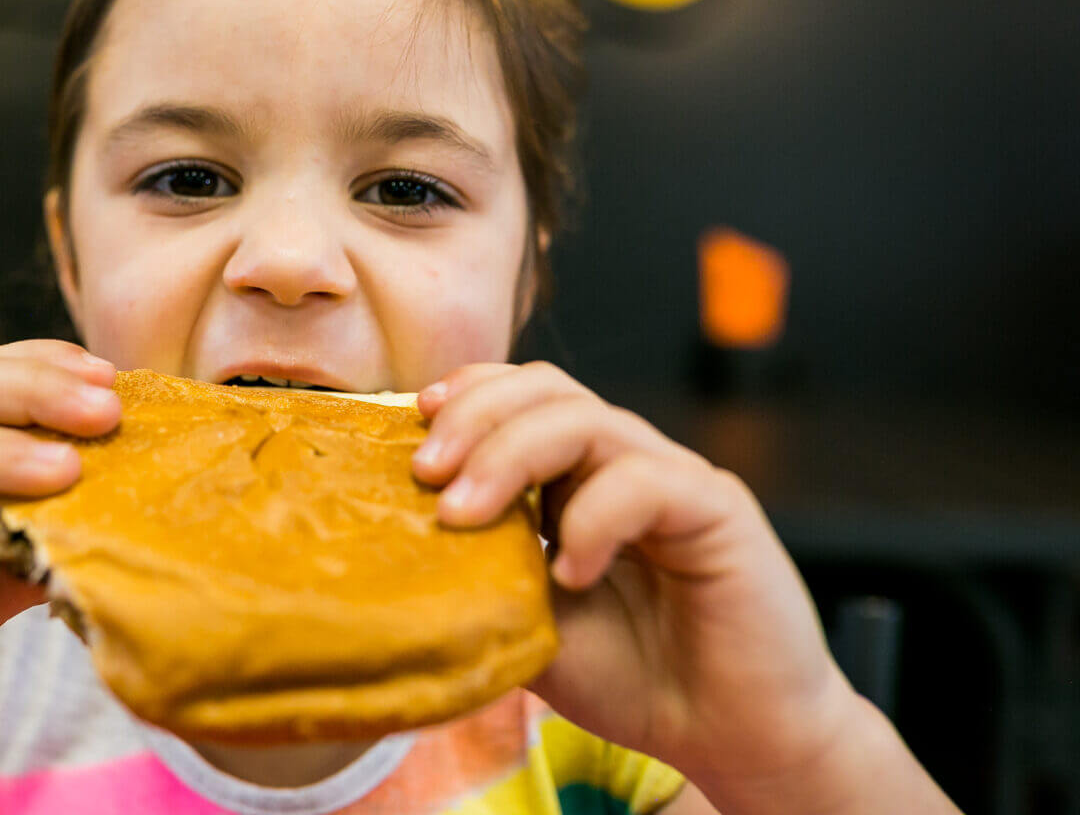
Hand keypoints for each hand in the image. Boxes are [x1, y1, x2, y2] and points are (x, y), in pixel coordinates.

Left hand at [412, 362, 856, 788]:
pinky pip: (645, 480)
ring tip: (463, 513)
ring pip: (587, 420)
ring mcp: (673, 479)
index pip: (521, 398)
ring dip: (510, 455)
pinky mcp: (718, 507)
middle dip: (475, 416)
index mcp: (580, 478)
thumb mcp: (530, 624)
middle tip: (426, 472)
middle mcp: (625, 463)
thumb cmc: (636, 678)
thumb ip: (485, 574)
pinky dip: (592, 518)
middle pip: (547, 390)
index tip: (411, 423)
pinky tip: (570, 573)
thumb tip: (399, 544)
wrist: (732, 739)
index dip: (467, 396)